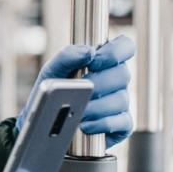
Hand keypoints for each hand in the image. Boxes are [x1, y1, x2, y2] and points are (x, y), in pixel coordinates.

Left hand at [18, 34, 135, 147]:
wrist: (47, 117)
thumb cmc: (55, 88)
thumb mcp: (54, 68)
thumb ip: (68, 55)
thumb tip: (89, 52)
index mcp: (105, 60)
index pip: (125, 46)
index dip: (114, 52)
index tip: (93, 61)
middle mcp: (116, 79)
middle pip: (122, 75)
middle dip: (98, 83)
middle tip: (80, 90)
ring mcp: (121, 101)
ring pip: (120, 100)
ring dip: (96, 106)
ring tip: (78, 111)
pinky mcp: (121, 123)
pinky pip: (122, 123)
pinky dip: (102, 124)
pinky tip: (85, 125)